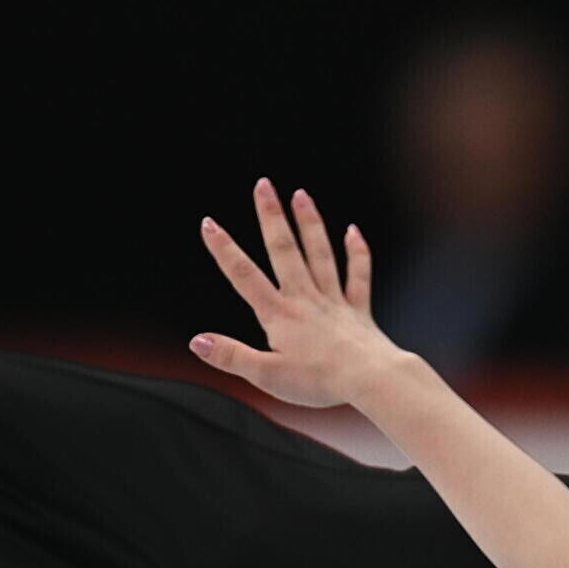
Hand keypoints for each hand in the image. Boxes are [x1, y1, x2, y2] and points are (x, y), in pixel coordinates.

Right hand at [189, 179, 407, 410]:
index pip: (245, 277)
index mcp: (280, 315)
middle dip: (271, 216)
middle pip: (284, 251)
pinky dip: (357, 252)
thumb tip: (198, 342)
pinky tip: (353, 231)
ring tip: (300, 195)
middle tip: (263, 186)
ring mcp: (333, 301)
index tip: (209, 224)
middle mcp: (305, 300)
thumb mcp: (266, 376)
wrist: (370, 380)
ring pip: (320, 253)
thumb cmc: (321, 381)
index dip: (224, 251)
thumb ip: (231, 356)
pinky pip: (358, 275)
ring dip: (309, 222)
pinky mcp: (358, 310)